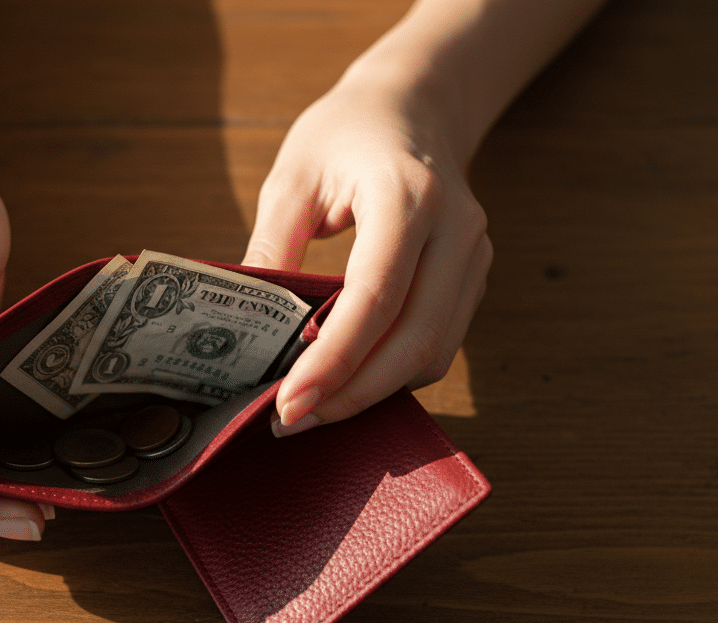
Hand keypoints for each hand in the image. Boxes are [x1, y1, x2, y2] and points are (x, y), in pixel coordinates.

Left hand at [243, 75, 491, 436]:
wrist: (413, 104)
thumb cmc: (345, 133)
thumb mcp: (290, 179)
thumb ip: (271, 251)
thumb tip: (244, 330)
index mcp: (407, 194)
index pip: (375, 297)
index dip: (333, 360)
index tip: (289, 403)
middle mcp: (455, 228)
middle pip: (414, 339)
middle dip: (352, 393)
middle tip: (292, 422)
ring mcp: (474, 255)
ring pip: (433, 352)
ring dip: (374, 392)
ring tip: (313, 409)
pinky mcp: (473, 276)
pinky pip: (439, 344)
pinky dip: (394, 374)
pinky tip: (348, 382)